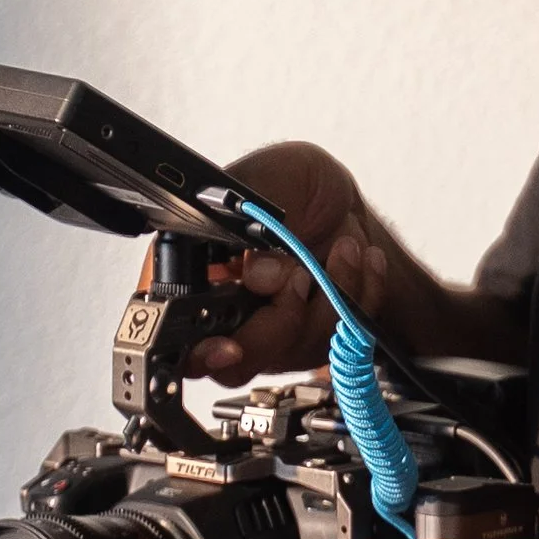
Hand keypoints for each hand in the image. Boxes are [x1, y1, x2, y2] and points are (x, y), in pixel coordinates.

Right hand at [187, 140, 391, 380]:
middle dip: (281, 319)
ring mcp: (268, 331)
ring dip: (331, 296)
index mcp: (194, 269)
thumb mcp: (267, 178)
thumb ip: (252, 219)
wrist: (337, 196)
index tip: (230, 345)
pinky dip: (361, 298)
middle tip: (300, 273)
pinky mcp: (312, 338)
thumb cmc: (289, 183)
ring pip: (296, 352)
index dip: (202, 347)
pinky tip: (361, 261)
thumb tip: (259, 271)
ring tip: (344, 248)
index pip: (176, 329)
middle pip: (237, 360)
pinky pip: (342, 343)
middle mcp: (224, 309)